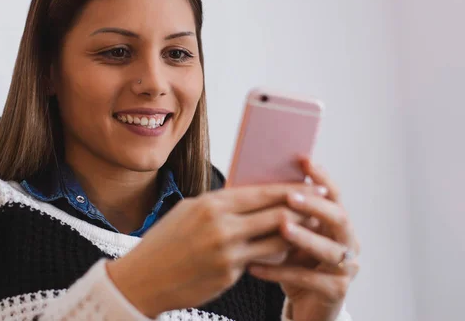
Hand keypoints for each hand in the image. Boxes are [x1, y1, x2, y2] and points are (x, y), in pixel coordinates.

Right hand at [106, 182, 322, 317]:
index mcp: (211, 204)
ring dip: (296, 232)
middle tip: (323, 204)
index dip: (291, 189)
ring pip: (275, 239)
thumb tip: (250, 196)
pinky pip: (260, 260)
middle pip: (275, 213)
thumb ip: (221, 204)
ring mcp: (227, 253)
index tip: (312, 185)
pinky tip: (286, 250)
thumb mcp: (188, 211)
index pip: (261, 192)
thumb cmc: (164, 243)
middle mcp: (221, 226)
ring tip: (312, 227)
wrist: (142, 280)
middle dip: (303, 208)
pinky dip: (275, 254)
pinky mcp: (229, 275)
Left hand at [248, 160, 359, 320]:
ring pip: (328, 249)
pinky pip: (307, 278)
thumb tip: (261, 180)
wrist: (306, 307)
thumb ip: (286, 213)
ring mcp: (346, 268)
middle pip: (339, 218)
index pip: (334, 195)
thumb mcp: (291, 237)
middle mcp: (349, 242)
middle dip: (314, 205)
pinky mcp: (336, 292)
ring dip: (303, 237)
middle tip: (290, 197)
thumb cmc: (296, 265)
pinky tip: (255, 266)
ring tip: (280, 227)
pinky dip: (279, 271)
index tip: (302, 160)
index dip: (321, 177)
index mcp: (339, 224)